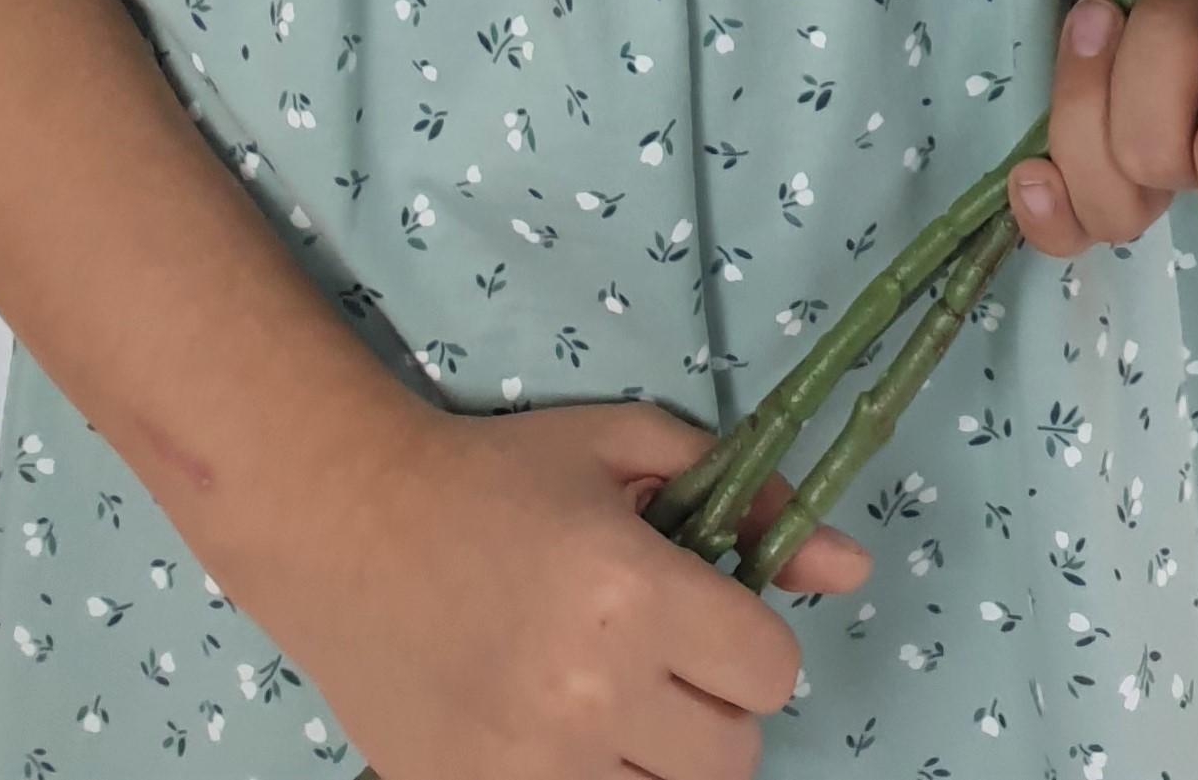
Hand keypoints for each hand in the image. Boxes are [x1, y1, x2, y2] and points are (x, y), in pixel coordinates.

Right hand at [241, 390, 868, 779]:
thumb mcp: (624, 449)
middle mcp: (590, 692)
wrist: (347, 523)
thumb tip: (850, 566)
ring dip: (653, 758)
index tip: (705, 616)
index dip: (748, 640)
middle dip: (709, 705)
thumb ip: (747, 500)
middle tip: (652, 660)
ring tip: (602, 700)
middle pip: (733, 756)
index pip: (772, 671)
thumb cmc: (495, 475)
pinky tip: (556, 736)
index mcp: (632, 591)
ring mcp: (531, 766)